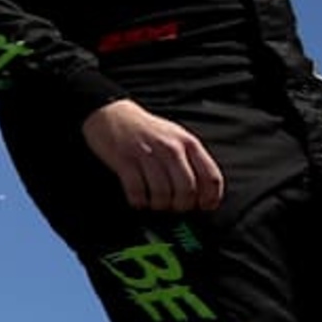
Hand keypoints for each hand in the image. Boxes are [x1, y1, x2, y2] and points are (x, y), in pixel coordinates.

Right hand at [81, 98, 224, 212]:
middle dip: (182, 206)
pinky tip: (139, 200)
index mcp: (188, 143)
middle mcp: (170, 148)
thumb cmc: (146, 130)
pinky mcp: (124, 160)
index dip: (210, 198)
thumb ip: (191, 159)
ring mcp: (147, 154)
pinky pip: (137, 191)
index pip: (211, 177)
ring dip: (160, 205)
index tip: (204, 207)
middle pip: (187, 189)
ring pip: (163, 194)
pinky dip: (139, 202)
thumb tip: (203, 192)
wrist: (111, 114)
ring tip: (155, 204)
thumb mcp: (176, 137)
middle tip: (175, 208)